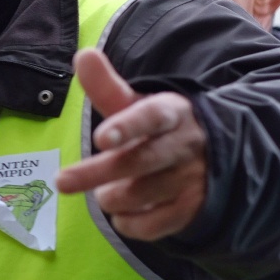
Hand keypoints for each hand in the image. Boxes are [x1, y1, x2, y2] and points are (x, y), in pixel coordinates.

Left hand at [55, 48, 206, 239]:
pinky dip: (129, 223)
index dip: (128, 127)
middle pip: (138, 161)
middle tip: (61, 182)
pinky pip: (153, 224)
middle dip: (97, 173)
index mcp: (171, 113)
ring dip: (112, 197)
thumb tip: (82, 55)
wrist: (218, 155)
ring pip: (141, 194)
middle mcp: (185, 145)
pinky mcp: (194, 208)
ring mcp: (192, 178)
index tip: (101, 138)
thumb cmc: (160, 128)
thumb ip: (106, 86)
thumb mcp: (138, 104)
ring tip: (105, 193)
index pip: (152, 116)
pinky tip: (123, 213)